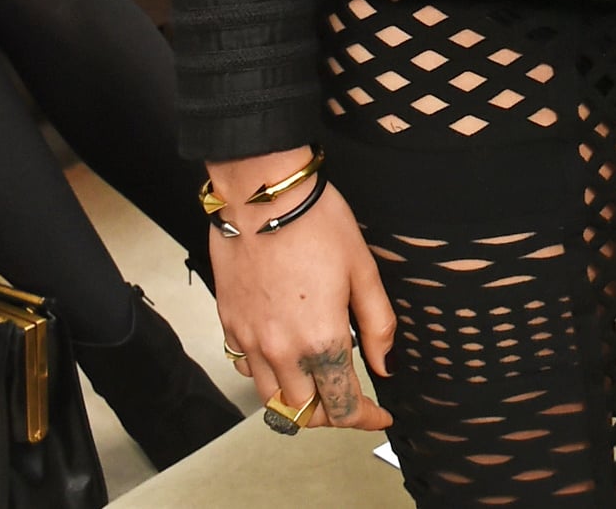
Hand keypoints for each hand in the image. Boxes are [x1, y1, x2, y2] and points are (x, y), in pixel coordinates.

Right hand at [209, 151, 394, 430]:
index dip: (365, 419)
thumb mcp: (363, 269)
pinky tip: (284, 356)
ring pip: (272, 400)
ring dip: (296, 402)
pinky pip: (247, 370)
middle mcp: (282, 351)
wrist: (263, 197)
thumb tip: (385, 364)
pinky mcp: (230, 326)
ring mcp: (251, 341)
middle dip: (331, 414)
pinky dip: (267, 376)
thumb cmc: (316, 223)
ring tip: (318, 383)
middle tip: (350, 398)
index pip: (343, 406)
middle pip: (305, 413)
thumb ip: (378, 323)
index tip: (380, 416)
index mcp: (321, 340)